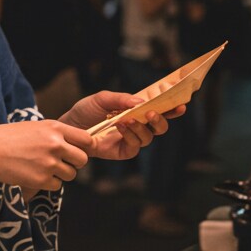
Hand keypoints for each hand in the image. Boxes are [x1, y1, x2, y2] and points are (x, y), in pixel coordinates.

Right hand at [0, 120, 94, 192]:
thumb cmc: (7, 137)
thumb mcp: (34, 126)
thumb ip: (54, 134)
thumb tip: (72, 144)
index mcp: (54, 128)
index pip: (86, 139)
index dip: (84, 147)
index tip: (77, 150)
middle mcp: (56, 144)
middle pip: (82, 160)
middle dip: (74, 163)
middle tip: (62, 163)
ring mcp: (49, 163)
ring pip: (71, 174)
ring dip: (61, 174)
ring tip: (44, 168)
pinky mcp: (42, 180)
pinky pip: (57, 185)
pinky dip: (48, 183)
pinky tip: (34, 175)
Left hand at [60, 91, 178, 161]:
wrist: (69, 127)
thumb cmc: (86, 111)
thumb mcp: (101, 98)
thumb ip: (120, 99)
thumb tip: (141, 101)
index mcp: (136, 111)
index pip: (159, 110)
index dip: (172, 109)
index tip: (181, 104)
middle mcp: (137, 126)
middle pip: (160, 127)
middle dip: (161, 120)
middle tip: (152, 113)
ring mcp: (131, 140)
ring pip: (149, 137)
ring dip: (142, 128)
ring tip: (128, 119)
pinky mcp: (123, 151)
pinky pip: (135, 146)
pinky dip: (131, 136)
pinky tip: (120, 127)